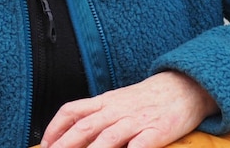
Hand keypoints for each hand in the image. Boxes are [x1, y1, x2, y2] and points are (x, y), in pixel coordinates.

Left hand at [40, 70, 217, 147]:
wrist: (184, 86)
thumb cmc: (149, 99)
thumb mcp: (119, 101)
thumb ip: (98, 114)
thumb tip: (74, 133)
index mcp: (106, 101)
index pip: (72, 111)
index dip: (55, 129)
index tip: (45, 145)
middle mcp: (116, 110)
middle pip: (84, 127)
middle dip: (65, 145)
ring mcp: (136, 121)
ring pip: (108, 138)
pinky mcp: (157, 131)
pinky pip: (140, 145)